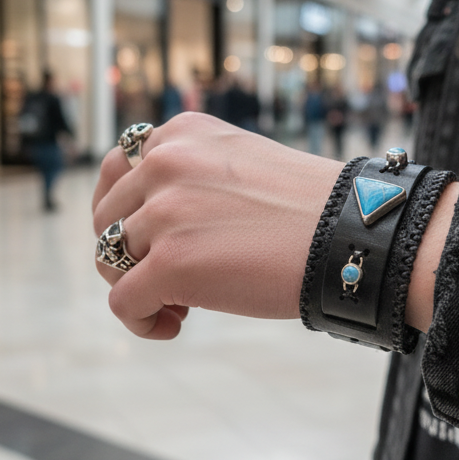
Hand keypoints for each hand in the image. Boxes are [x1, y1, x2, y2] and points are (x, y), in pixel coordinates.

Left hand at [92, 112, 343, 338]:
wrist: (353, 234)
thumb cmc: (308, 209)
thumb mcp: (238, 164)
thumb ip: (191, 176)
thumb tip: (145, 225)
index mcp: (181, 134)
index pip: (117, 172)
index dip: (126, 213)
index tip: (152, 238)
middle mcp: (165, 163)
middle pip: (105, 220)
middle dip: (131, 254)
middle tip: (174, 277)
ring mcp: (165, 213)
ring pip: (109, 261)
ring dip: (140, 287)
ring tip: (181, 303)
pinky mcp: (171, 263)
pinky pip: (123, 302)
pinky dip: (141, 321)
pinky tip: (173, 325)